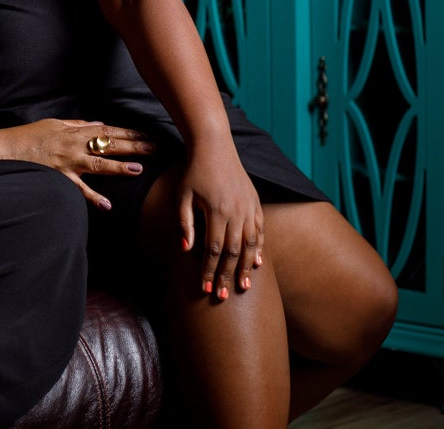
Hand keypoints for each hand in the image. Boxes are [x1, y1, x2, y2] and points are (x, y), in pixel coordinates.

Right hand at [16, 119, 153, 210]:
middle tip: (153, 148)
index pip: (107, 130)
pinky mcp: (59, 178)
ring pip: (97, 164)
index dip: (127, 132)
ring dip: (118, 166)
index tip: (145, 134)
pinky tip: (107, 205)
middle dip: (132, 146)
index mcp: (74, 132)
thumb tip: (97, 124)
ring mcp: (67, 163)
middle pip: (108, 145)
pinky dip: (92, 197)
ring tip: (137, 169)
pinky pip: (78, 189)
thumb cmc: (29, 136)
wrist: (6, 148)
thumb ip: (77, 124)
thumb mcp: (55, 124)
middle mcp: (74, 145)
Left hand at [177, 147, 263, 299]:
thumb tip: (186, 250)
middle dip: (227, 275)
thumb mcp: (182, 196)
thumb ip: (185, 223)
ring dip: (246, 267)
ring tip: (244, 286)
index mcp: (216, 211)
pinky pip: (260, 231)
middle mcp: (236, 212)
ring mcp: (249, 208)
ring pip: (250, 244)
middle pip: (233, 252)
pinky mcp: (256, 203)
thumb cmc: (194, 172)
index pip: (214, 250)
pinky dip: (259, 248)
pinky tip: (257, 263)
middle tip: (224, 296)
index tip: (206, 288)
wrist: (215, 147)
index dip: (210, 271)